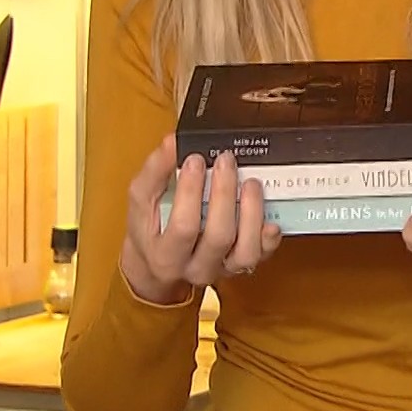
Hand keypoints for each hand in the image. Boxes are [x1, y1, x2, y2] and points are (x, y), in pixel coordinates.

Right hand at [119, 136, 282, 305]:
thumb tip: (173, 142)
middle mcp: (196, 267)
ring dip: (252, 213)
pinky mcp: (243, 264)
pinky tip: (270, 218)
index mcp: (166, 255)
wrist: (159, 262)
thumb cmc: (150, 229)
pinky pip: (263, 255)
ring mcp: (222, 267)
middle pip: (219, 236)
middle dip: (225, 194)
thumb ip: (155, 171)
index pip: (184, 227)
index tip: (195, 160)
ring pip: (246, 251)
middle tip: (226, 161)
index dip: (191, 192)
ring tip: (251, 183)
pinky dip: (270, 238)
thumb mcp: (141, 200)